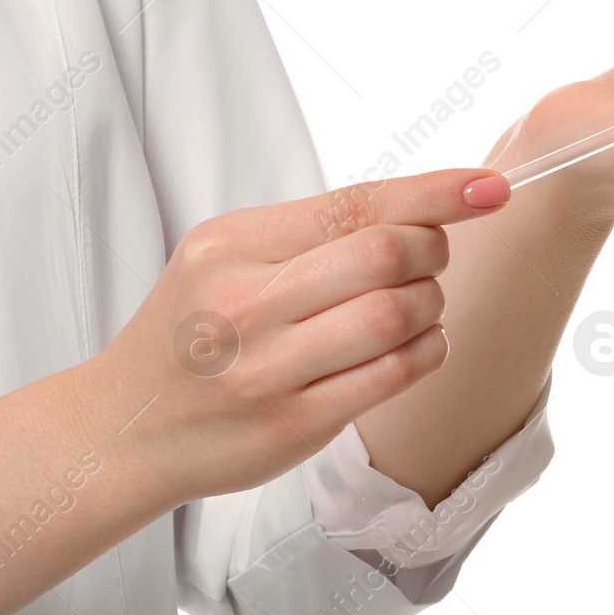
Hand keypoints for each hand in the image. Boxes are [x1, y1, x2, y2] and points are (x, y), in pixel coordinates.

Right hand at [90, 168, 509, 503]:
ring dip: (432, 304)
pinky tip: (417, 345)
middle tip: (433, 255)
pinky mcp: (292, 425)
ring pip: (395, 314)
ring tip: (419, 305)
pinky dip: (427, 352)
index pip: (352, 204)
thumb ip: (309, 233)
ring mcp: (267, 369)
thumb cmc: (190, 333)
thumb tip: (421, 205)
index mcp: (229, 245)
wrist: (124, 429)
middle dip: (434, 248)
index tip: (489, 185)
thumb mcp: (223, 259)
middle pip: (384, 254)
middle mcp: (244, 303)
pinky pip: (392, 376)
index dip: (434, 193)